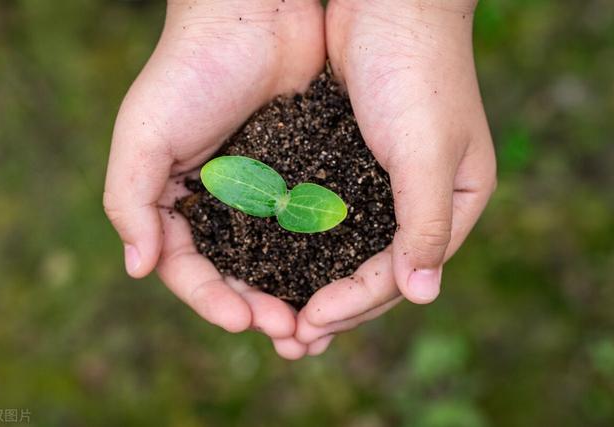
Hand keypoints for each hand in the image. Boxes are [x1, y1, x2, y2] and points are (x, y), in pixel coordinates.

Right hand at [103, 0, 325, 358]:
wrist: (255, 15)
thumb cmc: (190, 71)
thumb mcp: (142, 134)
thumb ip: (129, 201)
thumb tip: (138, 269)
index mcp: (177, 200)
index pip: (188, 268)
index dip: (210, 300)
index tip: (241, 320)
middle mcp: (220, 203)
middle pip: (236, 273)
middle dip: (257, 308)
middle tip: (288, 334)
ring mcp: (263, 192)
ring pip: (277, 261)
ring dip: (292, 296)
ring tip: (314, 325)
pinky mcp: (301, 175)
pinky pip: (310, 228)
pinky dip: (320, 259)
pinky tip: (338, 281)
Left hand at [296, 0, 495, 344]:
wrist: (388, 4)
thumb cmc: (418, 71)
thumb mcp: (428, 150)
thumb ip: (427, 223)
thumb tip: (422, 296)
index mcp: (454, 204)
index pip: (404, 271)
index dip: (357, 303)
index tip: (310, 322)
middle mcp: (419, 202)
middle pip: (374, 271)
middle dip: (332, 307)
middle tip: (289, 339)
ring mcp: (382, 186)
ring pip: (345, 252)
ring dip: (312, 284)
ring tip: (276, 317)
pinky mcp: (348, 167)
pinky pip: (324, 219)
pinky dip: (300, 245)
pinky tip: (271, 265)